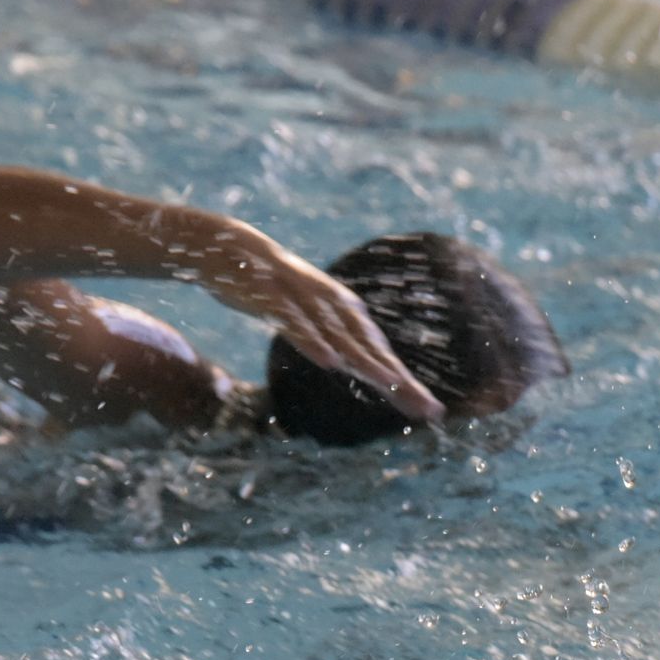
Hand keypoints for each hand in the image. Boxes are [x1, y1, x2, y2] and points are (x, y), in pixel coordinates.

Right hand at [200, 222, 444, 423]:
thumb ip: (330, 338)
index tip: (433, 414)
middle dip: (402, 382)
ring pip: (342, 338)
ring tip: (394, 387)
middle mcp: (333, 307)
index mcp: (344, 312)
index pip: (380, 355)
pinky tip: (330, 362)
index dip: (406, 384)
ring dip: (369, 364)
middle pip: (372, 351)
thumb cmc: (272, 288)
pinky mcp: (274, 297)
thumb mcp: (306, 316)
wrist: (227, 245)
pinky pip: (296, 324)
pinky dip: (314, 342)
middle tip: (430, 411)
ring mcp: (304, 300)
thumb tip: (349, 365)